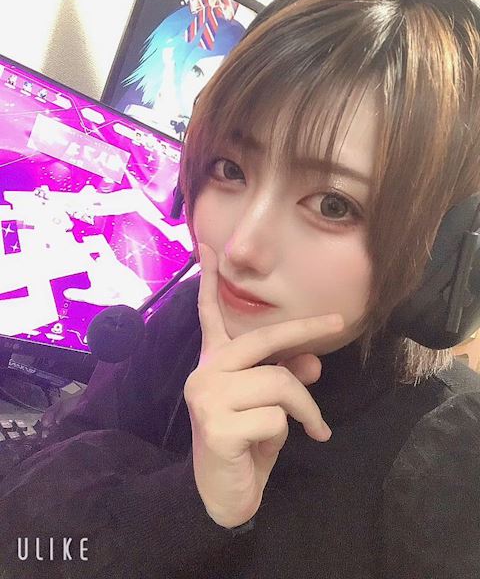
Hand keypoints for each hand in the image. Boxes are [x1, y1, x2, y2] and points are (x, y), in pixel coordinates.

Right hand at [183, 243, 343, 528]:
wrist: (223, 494)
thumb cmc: (247, 444)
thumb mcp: (272, 407)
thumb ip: (286, 378)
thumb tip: (312, 363)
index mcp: (215, 364)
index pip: (210, 316)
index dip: (211, 281)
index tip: (208, 245)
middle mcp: (205, 372)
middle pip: (262, 338)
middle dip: (305, 329)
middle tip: (336, 321)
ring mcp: (207, 396)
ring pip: (279, 382)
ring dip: (306, 408)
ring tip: (312, 427)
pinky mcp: (215, 425)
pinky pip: (276, 417)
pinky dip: (290, 433)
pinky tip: (275, 447)